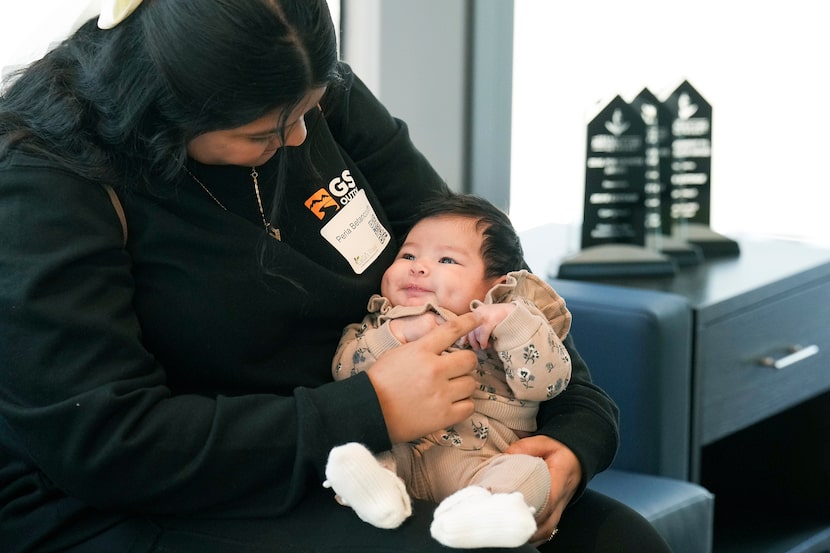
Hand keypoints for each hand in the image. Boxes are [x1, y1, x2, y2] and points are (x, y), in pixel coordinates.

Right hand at [367, 312, 479, 443]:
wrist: (368, 411)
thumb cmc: (380, 381)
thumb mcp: (398, 353)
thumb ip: (422, 347)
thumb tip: (443, 345)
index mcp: (422, 351)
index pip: (452, 330)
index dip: (470, 321)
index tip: (479, 317)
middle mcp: (435, 370)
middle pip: (469, 359)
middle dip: (466, 363)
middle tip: (457, 369)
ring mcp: (441, 394)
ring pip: (472, 383)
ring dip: (464, 385)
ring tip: (451, 389)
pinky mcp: (444, 416)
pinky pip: (469, 406)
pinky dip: (463, 405)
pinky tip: (452, 404)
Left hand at [467, 303, 514, 348]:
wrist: (515, 311)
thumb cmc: (502, 317)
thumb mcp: (488, 318)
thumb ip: (480, 325)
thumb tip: (469, 338)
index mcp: (477, 311)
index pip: (465, 323)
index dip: (464, 334)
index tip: (462, 343)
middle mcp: (478, 312)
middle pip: (469, 329)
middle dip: (472, 340)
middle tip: (476, 347)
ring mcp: (483, 316)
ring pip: (476, 332)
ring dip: (479, 342)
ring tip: (484, 346)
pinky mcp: (490, 320)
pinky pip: (483, 333)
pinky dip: (483, 341)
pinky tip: (485, 345)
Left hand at [505, 435, 581, 545]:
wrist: (577, 457)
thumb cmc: (559, 450)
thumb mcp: (543, 442)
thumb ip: (525, 447)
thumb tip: (505, 456)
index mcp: (559, 478)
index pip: (549, 499)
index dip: (532, 509)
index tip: (514, 511)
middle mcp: (561, 498)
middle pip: (548, 522)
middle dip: (528, 527)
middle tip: (506, 524)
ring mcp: (560, 507)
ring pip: (548, 529)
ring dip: (531, 534)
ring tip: (512, 533)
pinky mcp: (556, 512)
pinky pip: (548, 529)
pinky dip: (536, 536)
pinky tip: (522, 536)